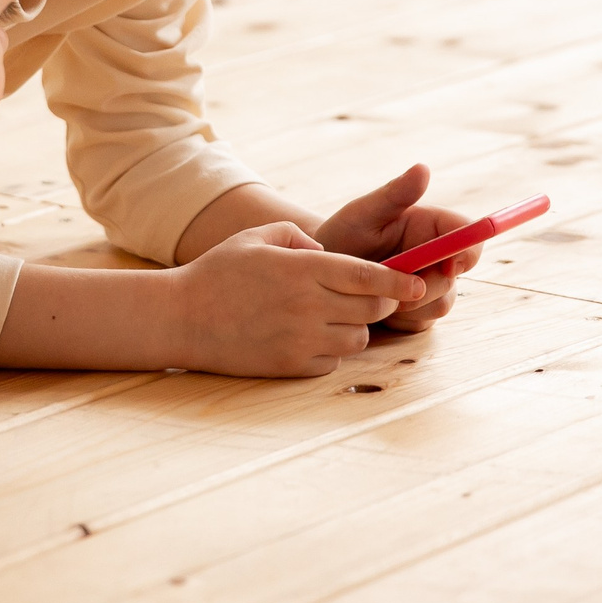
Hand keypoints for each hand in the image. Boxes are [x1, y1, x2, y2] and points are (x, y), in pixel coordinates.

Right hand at [166, 221, 425, 377]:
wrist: (181, 318)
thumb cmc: (218, 272)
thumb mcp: (257, 237)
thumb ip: (300, 238)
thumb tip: (329, 257)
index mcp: (303, 269)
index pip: (369, 277)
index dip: (400, 281)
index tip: (420, 283)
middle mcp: (308, 305)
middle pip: (372, 309)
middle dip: (379, 302)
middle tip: (369, 297)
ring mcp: (301, 339)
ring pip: (357, 337)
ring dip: (353, 327)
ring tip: (327, 316)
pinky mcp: (292, 365)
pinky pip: (333, 360)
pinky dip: (329, 349)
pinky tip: (305, 336)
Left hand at [313, 163, 477, 334]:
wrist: (320, 271)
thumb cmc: (342, 234)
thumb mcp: (363, 212)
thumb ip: (395, 194)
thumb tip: (423, 168)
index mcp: (430, 225)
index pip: (469, 236)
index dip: (467, 251)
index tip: (447, 265)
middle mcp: (436, 255)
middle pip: (456, 275)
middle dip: (426, 285)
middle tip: (389, 283)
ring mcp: (429, 284)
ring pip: (441, 303)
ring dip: (410, 304)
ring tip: (375, 290)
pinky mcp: (418, 310)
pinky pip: (422, 322)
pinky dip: (400, 318)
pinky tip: (376, 305)